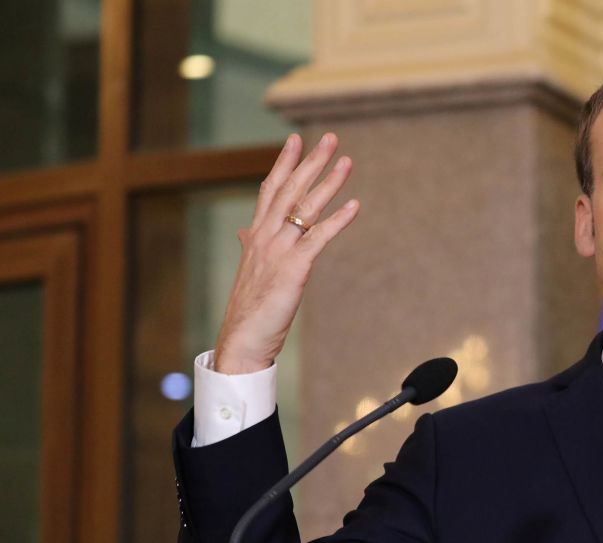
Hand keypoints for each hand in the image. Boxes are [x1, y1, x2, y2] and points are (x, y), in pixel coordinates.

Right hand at [214, 133, 359, 373]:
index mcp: (256, 236)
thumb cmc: (248, 308)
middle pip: (289, 190)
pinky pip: (319, 238)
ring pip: (304, 208)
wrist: (240, 339)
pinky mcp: (293, 269)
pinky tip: (355, 205)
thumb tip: (244, 230)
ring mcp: (278, 251)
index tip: (295, 139)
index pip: (269, 190)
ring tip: (346, 160)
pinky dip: (338, 220)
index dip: (283, 163)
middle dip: (310, 162)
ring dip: (328, 182)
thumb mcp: (250, 270)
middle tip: (329, 137)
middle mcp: (265, 237)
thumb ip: (250, 245)